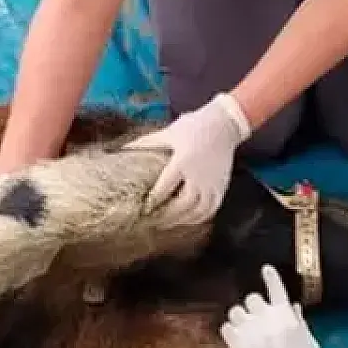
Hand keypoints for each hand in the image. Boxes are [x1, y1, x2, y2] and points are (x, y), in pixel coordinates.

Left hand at [125, 93, 250, 225]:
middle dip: (166, 216)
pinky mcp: (221, 187)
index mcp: (183, 162)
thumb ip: (146, 143)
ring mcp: (212, 184)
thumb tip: (122, 148)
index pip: (164, 188)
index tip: (142, 209)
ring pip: (197, 211)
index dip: (152, 201)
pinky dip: (198, 218)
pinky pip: (210, 210)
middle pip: (182, 205)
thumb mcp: (169, 133)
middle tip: (152, 221)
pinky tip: (186, 220)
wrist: (225, 124)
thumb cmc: (194, 126)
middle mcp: (199, 176)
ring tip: (166, 224)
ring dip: (181, 220)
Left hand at [219, 265, 330, 347]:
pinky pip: (225, 328)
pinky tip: (238, 338)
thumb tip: (292, 308)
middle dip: (256, 307)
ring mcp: (249, 332)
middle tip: (260, 318)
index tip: (266, 269)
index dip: (270, 277)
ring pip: (235, 311)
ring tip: (247, 328)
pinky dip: (231, 331)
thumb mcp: (310, 343)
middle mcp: (266, 319)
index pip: (276, 288)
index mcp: (286, 316)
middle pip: (252, 298)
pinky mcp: (237, 347)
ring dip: (241, 317)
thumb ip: (299, 322)